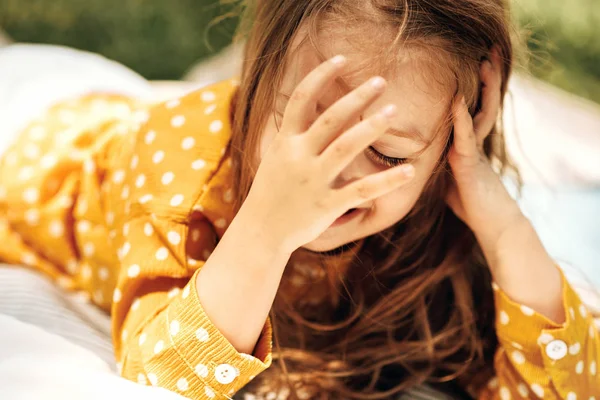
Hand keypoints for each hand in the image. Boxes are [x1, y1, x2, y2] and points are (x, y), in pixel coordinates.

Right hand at [241, 55, 414, 253]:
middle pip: (330, 119)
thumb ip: (294, 134)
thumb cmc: (272, 191)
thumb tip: (311, 108)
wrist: (261, 231)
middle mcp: (298, 157)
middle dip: (356, 97)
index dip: (319, 76)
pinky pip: (361, 190)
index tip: (341, 59)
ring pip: (345, 147)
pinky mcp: (327, 205)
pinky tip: (409, 171)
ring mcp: (313, 181)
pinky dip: (386, 181)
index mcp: (285, 142)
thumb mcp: (276, 157)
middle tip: (380, 81)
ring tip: (393, 110)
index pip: (300, 100)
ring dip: (371, 127)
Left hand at [445, 47, 523, 251]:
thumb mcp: (449, 178)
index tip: (469, 65)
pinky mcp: (470, 164)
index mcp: (466, 142)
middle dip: (484, 79)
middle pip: (481, 103)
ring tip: (485, 62)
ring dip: (482, 88)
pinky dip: (460, 118)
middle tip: (487, 52)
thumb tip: (417, 158)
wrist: (492, 224)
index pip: (470, 108)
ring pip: (480, 113)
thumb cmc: (470, 204)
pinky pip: (466, 136)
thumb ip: (438, 163)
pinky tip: (457, 100)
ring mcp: (473, 151)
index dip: (472, 87)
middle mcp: (472, 142)